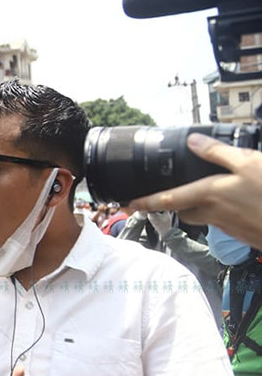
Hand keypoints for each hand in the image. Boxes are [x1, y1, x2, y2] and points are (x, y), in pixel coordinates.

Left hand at [127, 133, 261, 250]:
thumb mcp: (247, 163)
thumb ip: (217, 152)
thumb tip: (191, 141)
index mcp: (209, 195)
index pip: (168, 200)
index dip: (145, 202)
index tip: (128, 205)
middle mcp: (213, 214)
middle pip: (185, 210)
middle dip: (177, 203)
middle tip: (174, 194)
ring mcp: (229, 227)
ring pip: (205, 217)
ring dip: (203, 207)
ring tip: (213, 193)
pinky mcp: (244, 234)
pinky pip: (225, 222)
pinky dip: (225, 212)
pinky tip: (240, 202)